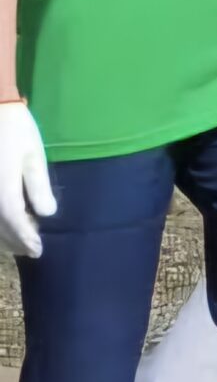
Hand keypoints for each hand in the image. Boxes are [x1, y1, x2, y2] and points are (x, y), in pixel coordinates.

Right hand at [0, 103, 55, 259]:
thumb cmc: (15, 129)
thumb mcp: (33, 155)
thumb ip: (39, 186)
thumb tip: (47, 214)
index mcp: (2, 190)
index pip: (15, 222)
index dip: (26, 238)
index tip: (39, 250)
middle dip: (15, 242)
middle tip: (31, 251)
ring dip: (3, 235)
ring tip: (19, 242)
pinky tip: (5, 222)